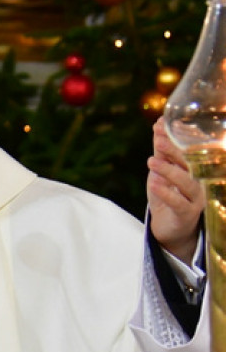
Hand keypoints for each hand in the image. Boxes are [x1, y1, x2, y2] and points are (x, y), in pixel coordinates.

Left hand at [148, 117, 205, 261]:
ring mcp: (197, 198)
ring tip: (151, 161)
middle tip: (157, 139)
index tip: (163, 124)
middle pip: (191, 163)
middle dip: (173, 150)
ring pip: (186, 182)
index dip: (179, 136)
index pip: (190, 149)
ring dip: (168, 170)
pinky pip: (179, 203)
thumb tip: (158, 124)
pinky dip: (166, 193)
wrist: (170, 227)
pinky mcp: (188, 214)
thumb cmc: (169, 195)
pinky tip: (153, 184)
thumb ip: (162, 151)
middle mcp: (201, 181)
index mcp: (197, 168)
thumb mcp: (162, 171)